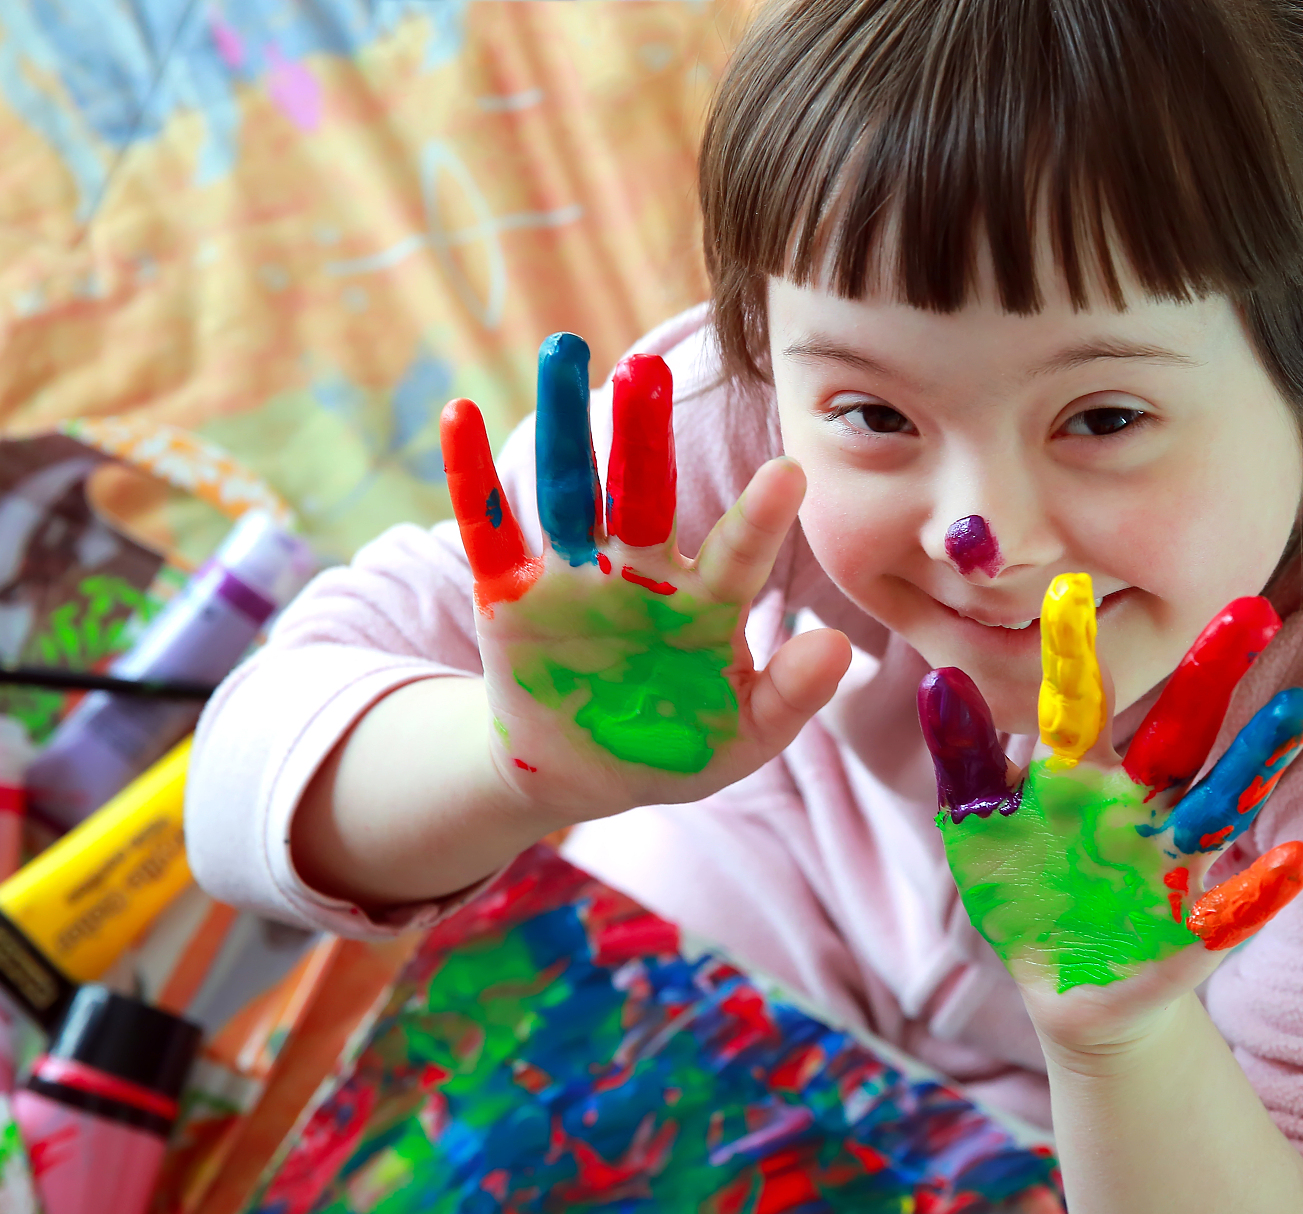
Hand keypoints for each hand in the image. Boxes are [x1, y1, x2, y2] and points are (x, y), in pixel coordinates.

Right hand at [441, 333, 849, 824]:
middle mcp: (643, 571)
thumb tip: (842, 647)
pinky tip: (460, 416)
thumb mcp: (742, 737)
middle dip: (644, 434)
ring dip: (564, 425)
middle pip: (646, 492)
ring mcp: (576, 577)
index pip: (739, 553)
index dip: (761, 517)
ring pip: (570, 489)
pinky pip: (490, 530)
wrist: (585, 772)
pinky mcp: (511, 595)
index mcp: (707, 602)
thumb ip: (791, 696)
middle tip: (647, 370)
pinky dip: (472, 478)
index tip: (790, 473)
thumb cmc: (678, 745)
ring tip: (563, 353)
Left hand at [919, 578, 1302, 1053]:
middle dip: (1213, 674)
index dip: (1076, 650)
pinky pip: (1236, 905)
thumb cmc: (1023, 892)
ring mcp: (1174, 859)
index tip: (1071, 585)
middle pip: (1180, 729)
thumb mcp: (979, 828)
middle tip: (1252, 608)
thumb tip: (940, 678)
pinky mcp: (1197, 927)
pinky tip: (1299, 858)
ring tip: (1299, 707)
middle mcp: (1141, 801)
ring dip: (1260, 758)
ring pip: (1222, 800)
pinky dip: (1265, 885)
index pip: (1082, 700)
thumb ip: (965, 759)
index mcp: (1082, 772)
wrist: (1068, 986)